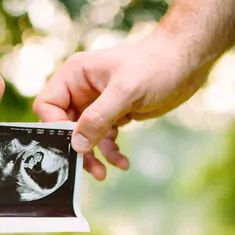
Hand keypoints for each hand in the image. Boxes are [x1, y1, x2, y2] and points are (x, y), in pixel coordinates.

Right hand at [33, 27, 207, 179]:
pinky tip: (122, 162)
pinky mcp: (114, 114)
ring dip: (92, 155)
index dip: (55, 127)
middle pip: (63, 125)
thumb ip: (98, 117)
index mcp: (75, 75)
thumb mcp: (126, 91)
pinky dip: (110, 151)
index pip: (47, 105)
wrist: (187, 62)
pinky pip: (103, 138)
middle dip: (76, 148)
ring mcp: (97, 103)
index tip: (72, 145)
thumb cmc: (156, 65)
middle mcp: (81, 89)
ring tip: (104, 172)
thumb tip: (76, 144)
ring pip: (83, 136)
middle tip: (89, 169)